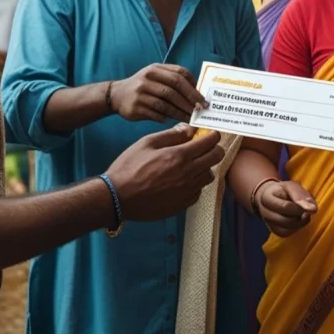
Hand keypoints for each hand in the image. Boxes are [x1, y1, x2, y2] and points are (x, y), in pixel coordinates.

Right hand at [106, 124, 223, 220]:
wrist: (118, 197)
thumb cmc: (129, 167)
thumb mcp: (147, 143)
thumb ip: (172, 135)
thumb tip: (189, 129)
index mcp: (179, 155)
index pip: (210, 142)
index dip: (213, 135)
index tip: (212, 134)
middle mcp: (188, 173)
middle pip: (215, 158)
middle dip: (214, 149)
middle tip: (206, 147)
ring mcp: (187, 191)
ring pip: (209, 176)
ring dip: (205, 167)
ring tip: (192, 164)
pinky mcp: (182, 204)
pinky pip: (198, 191)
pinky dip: (195, 184)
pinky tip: (183, 181)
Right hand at [108, 64, 206, 122]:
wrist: (116, 95)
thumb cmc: (143, 86)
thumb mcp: (155, 76)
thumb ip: (173, 80)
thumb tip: (197, 94)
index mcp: (155, 69)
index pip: (179, 74)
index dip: (193, 86)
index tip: (203, 98)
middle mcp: (147, 78)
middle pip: (174, 89)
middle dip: (190, 100)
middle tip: (200, 109)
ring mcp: (140, 93)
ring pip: (166, 104)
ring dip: (181, 112)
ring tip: (191, 118)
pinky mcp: (136, 107)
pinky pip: (156, 114)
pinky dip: (166, 118)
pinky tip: (172, 120)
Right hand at [256, 180, 316, 236]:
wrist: (273, 196)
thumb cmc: (284, 191)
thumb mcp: (292, 187)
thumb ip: (302, 196)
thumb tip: (313, 210)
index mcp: (266, 197)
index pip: (285, 207)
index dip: (300, 209)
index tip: (312, 209)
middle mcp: (264, 211)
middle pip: (285, 220)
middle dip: (300, 217)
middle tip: (306, 211)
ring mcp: (267, 222)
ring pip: (285, 229)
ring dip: (298, 223)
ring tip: (302, 215)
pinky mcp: (273, 230)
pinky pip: (285, 233)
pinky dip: (295, 228)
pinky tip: (298, 220)